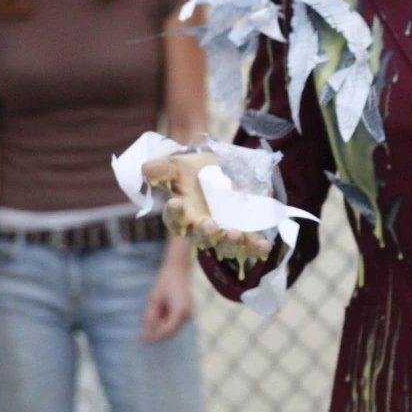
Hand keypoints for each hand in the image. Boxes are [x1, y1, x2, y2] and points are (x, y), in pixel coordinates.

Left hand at [141, 252, 194, 342]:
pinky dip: (164, 321)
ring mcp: (188, 314)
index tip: (142, 340)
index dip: (155, 336)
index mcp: (181, 310)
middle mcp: (188, 314)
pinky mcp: (186, 313)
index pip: (167, 331)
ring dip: (160, 325)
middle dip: (156, 331)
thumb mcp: (154, 300)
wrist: (178, 270)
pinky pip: (173, 323)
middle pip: (170, 331)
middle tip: (145, 324)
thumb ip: (150, 318)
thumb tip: (145, 336)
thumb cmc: (165, 283)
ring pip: (171, 328)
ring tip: (154, 310)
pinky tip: (160, 309)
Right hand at [145, 151, 273, 264]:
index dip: (175, 213)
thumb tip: (146, 168)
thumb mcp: (180, 164)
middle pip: (200, 237)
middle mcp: (200, 228)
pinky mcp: (245, 231)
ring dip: (230, 242)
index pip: (174, 219)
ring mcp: (223, 231)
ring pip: (225, 245)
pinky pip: (250, 244)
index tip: (176, 202)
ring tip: (234, 234)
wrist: (222, 167)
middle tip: (210, 225)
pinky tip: (264, 246)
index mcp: (181, 215)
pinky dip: (256, 247)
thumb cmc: (195, 169)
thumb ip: (164, 167)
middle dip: (205, 232)